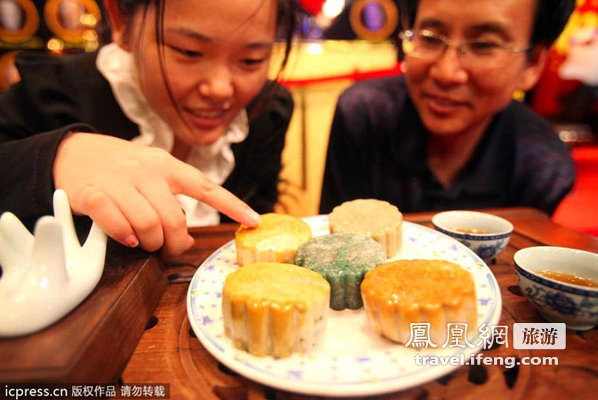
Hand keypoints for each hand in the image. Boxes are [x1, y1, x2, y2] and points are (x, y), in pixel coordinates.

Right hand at [53, 133, 260, 255]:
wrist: (75, 152)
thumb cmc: (123, 170)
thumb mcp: (154, 175)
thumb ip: (173, 201)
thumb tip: (189, 239)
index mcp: (168, 166)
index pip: (207, 187)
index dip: (233, 205)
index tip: (254, 221)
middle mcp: (148, 172)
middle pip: (174, 220)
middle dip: (174, 243)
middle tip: (166, 248)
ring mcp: (120, 182)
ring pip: (147, 225)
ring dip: (149, 244)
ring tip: (143, 243)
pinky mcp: (92, 194)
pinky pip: (115, 223)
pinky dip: (123, 236)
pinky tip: (125, 238)